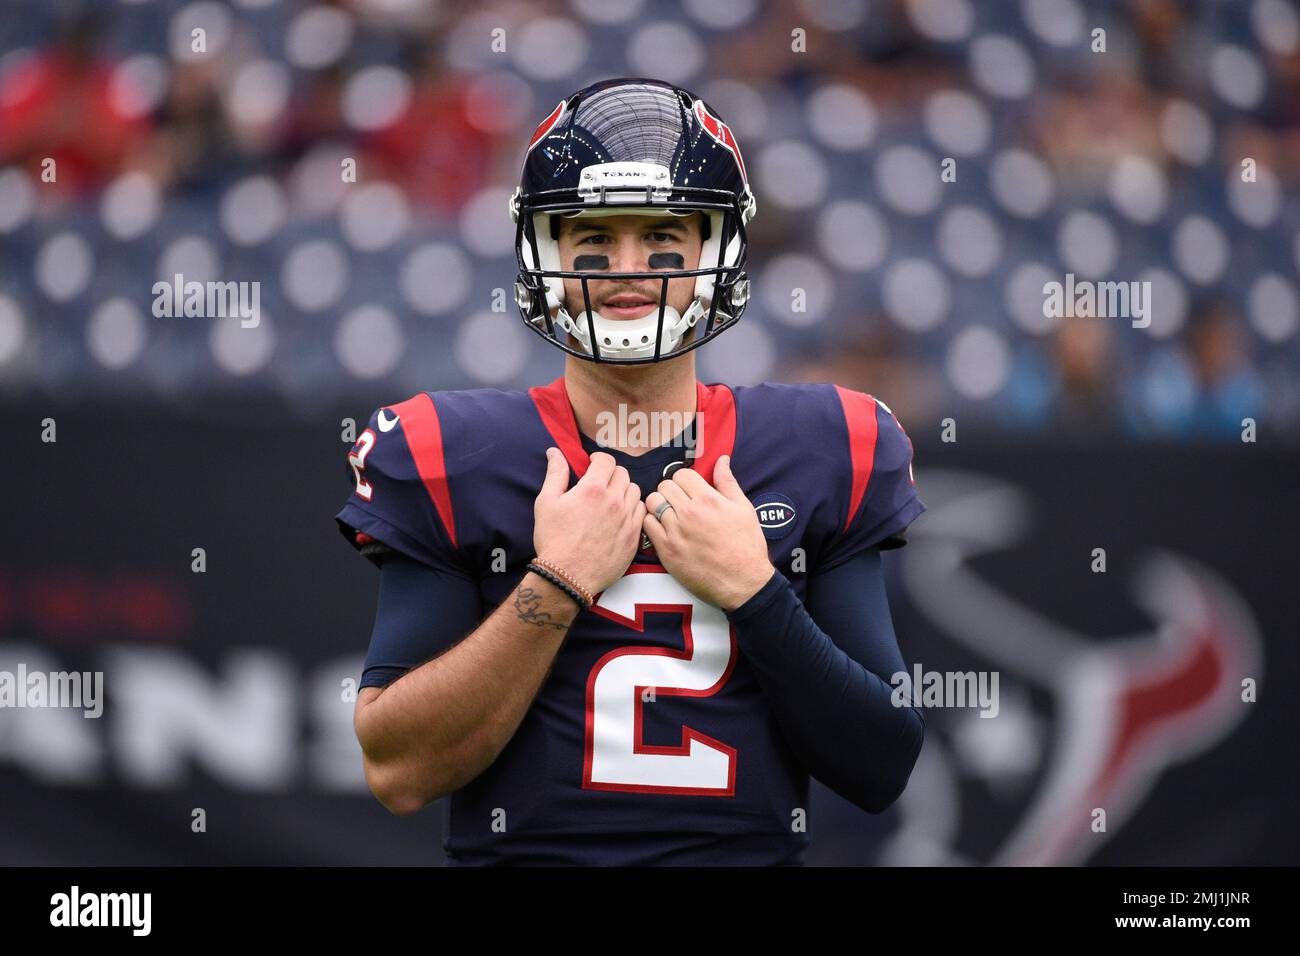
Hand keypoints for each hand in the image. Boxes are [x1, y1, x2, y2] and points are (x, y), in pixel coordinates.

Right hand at [534, 449, 646, 594]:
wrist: (567, 575)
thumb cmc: (553, 539)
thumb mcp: (546, 502)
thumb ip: (555, 473)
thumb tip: (555, 452)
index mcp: (593, 488)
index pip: (607, 460)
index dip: (599, 460)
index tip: (593, 465)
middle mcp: (614, 500)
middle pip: (622, 474)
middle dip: (610, 474)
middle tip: (600, 483)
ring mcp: (627, 519)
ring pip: (635, 491)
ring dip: (624, 490)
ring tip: (611, 498)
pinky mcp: (634, 536)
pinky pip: (642, 512)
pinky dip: (633, 508)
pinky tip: (621, 515)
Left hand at [642, 455, 774, 610]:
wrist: (743, 582)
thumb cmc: (746, 547)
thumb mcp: (744, 509)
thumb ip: (728, 482)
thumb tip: (721, 460)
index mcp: (708, 500)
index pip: (681, 474)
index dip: (684, 480)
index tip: (689, 489)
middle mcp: (689, 513)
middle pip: (664, 486)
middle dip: (671, 490)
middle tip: (679, 501)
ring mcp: (675, 532)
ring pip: (652, 503)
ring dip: (659, 505)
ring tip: (669, 513)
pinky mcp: (667, 551)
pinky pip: (647, 525)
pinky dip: (651, 522)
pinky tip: (663, 527)